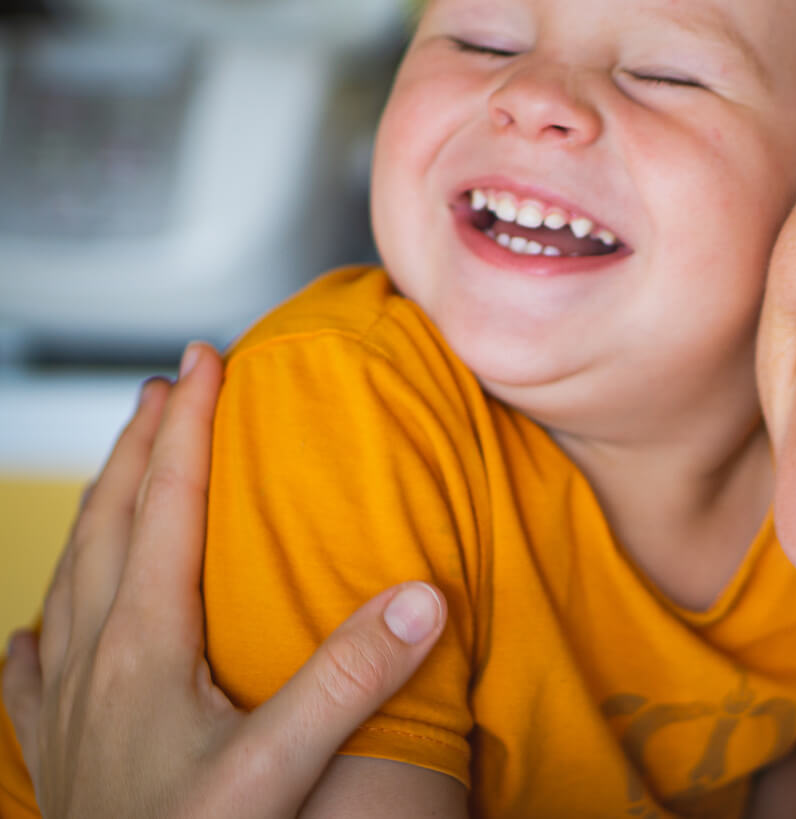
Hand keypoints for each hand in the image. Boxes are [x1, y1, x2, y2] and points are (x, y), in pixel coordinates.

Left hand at [1, 342, 446, 818]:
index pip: (167, 507)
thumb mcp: (279, 770)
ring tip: (124, 464)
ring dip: (102, 505)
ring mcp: (67, 703)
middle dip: (142, 444)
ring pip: (74, 571)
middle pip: (112, 521)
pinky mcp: (57, 749)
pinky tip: (40, 625)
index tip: (205, 361)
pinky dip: (45, 619)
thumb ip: (348, 680)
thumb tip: (421, 595)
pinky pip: (35, 662)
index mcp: (146, 646)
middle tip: (168, 384)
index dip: (188, 428)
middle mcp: (95, 659)